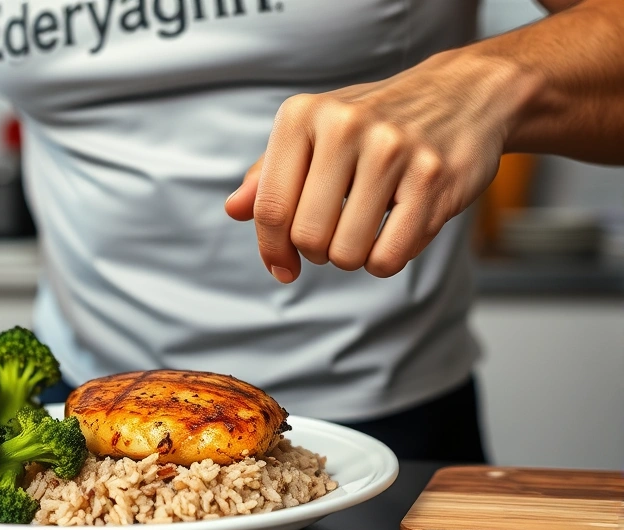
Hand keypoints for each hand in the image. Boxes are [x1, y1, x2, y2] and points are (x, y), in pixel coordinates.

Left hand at [225, 50, 521, 281]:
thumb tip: (234, 209)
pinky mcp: (434, 178)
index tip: (281, 266)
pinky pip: (389, 257)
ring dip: (352, 256)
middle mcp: (345, 126)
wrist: (465, 93)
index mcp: (304, 115)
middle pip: (307, 237)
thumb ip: (269, 173)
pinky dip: (385, 260)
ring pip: (347, 253)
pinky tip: (395, 231)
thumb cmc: (375, 121)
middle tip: (335, 233)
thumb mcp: (315, 133)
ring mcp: (393, 150)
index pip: (269, 208)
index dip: (271, 249)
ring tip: (365, 227)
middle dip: (316, 251)